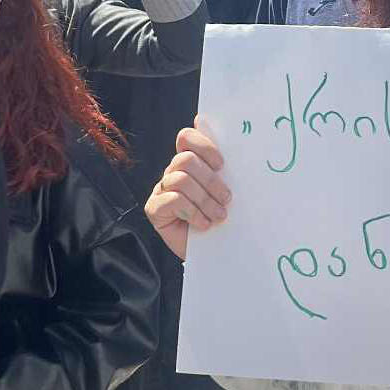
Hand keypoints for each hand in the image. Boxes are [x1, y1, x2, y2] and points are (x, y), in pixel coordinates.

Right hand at [144, 123, 231, 260]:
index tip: (222, 165)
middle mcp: (172, 172)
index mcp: (190, 162)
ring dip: (205, 200)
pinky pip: (173, 200)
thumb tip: (234, 148)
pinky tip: (204, 224)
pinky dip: (193, 212)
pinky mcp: (154, 208)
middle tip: (227, 198)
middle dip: (211, 180)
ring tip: (219, 215)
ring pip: (181, 180)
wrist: (212, 252)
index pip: (186, 138)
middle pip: (186, 160)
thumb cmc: (219, 217)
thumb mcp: (224, 191)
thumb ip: (225, 170)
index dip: (204, 146)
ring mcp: (161, 189)